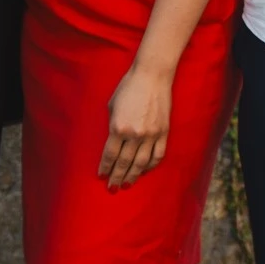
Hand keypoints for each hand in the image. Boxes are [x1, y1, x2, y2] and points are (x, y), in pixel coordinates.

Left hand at [99, 64, 172, 190]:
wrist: (152, 76)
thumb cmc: (128, 87)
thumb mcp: (112, 105)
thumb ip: (112, 125)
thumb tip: (113, 142)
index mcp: (118, 127)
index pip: (110, 155)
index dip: (105, 167)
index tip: (101, 176)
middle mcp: (134, 134)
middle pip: (124, 162)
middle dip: (116, 176)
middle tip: (112, 187)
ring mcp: (151, 135)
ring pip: (141, 163)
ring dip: (132, 175)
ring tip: (126, 184)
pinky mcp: (163, 132)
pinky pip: (157, 155)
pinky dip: (150, 166)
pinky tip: (144, 171)